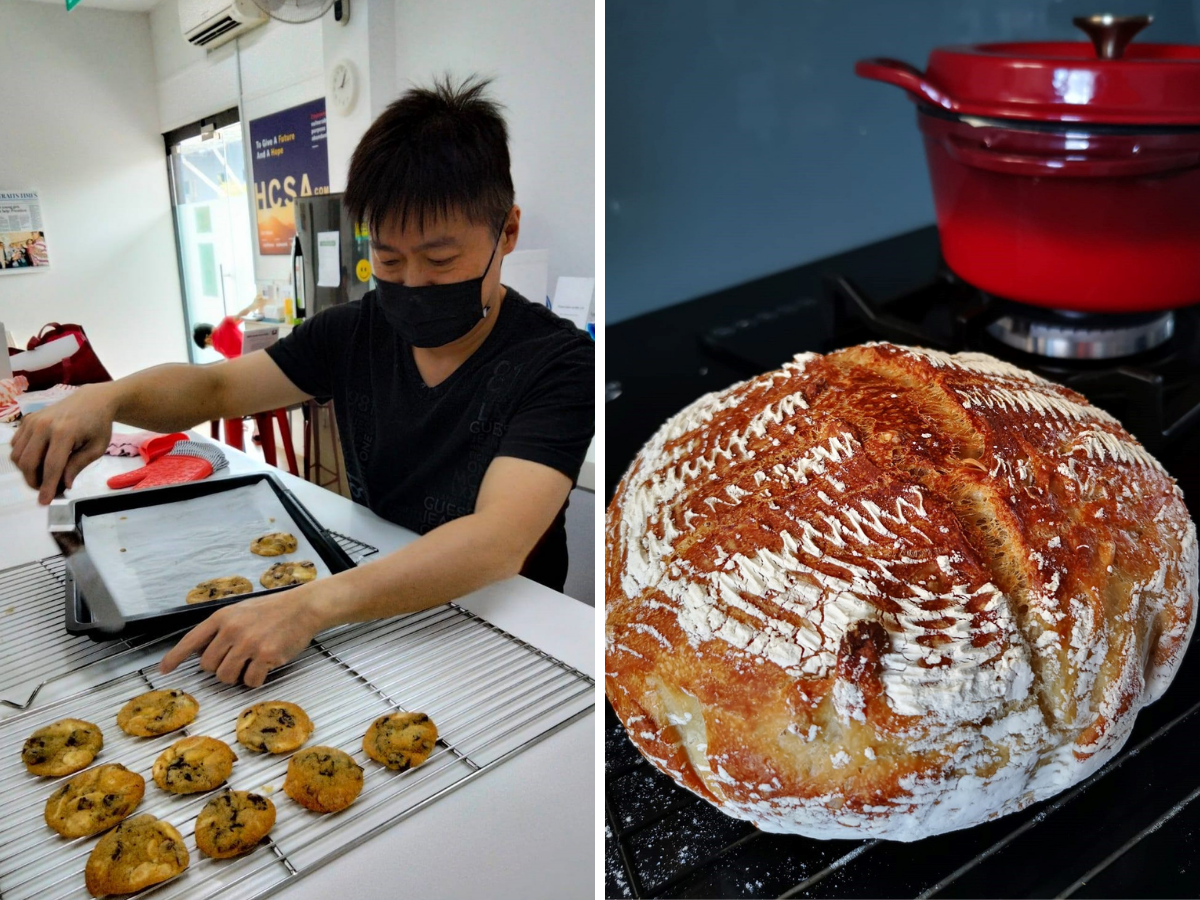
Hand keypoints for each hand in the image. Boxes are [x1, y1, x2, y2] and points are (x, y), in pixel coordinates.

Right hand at [9, 383, 115, 503]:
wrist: (92, 400)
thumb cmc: (98, 425)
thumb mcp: (97, 448)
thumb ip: (78, 466)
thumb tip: (64, 485)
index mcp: (64, 432)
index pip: (52, 466)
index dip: (47, 487)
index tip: (45, 502)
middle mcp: (43, 425)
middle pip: (29, 463)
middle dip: (35, 482)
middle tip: (47, 490)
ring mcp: (32, 421)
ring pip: (18, 456)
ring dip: (28, 472)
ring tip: (46, 476)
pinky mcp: (26, 420)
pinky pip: (16, 446)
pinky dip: (23, 458)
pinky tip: (40, 460)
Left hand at [159, 587, 329, 687]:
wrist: (304, 607)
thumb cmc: (274, 610)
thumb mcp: (241, 611)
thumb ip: (222, 628)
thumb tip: (203, 653)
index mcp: (223, 617)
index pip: (191, 640)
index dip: (175, 657)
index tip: (165, 670)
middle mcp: (232, 630)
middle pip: (208, 666)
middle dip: (219, 669)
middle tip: (237, 661)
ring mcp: (249, 643)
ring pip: (226, 677)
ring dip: (237, 677)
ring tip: (251, 664)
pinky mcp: (266, 656)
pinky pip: (251, 681)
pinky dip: (256, 680)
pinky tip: (265, 667)